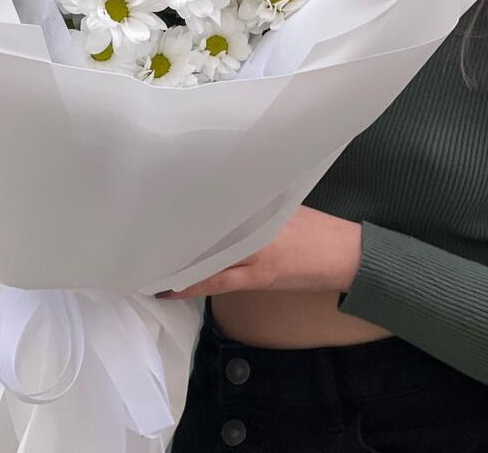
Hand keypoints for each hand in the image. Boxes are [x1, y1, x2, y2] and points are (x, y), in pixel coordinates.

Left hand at [156, 206, 361, 298]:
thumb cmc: (315, 227)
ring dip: (178, 258)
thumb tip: (212, 201)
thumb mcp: (280, 204)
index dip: (181, 202)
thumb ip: (248, 203)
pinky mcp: (259, 276)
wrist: (348, 254)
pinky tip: (172, 288)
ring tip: (149, 258)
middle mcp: (252, 222)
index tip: (152, 200)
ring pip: (206, 254)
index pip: (211, 198)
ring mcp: (255, 251)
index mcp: (257, 202)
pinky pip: (218, 281)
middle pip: (203, 224)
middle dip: (173, 229)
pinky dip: (193, 284)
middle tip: (140, 230)